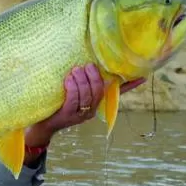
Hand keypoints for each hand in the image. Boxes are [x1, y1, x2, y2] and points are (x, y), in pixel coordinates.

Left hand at [25, 65, 145, 147]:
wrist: (42, 123)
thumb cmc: (58, 104)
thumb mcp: (73, 92)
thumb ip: (83, 82)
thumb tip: (87, 62)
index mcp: (96, 103)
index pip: (117, 94)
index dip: (130, 85)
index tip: (143, 76)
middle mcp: (91, 110)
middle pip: (99, 91)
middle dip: (94, 76)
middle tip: (86, 66)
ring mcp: (80, 114)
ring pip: (87, 94)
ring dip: (82, 80)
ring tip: (75, 70)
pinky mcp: (67, 115)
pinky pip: (73, 99)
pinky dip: (72, 86)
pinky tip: (68, 79)